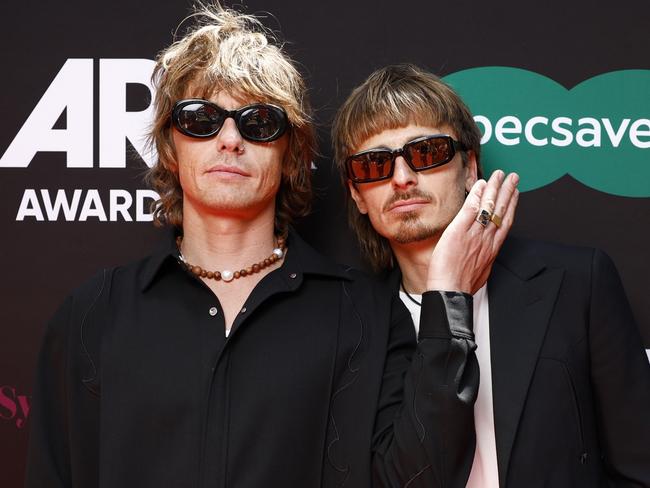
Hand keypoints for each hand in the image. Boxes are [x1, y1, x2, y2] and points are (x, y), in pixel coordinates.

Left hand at [426, 170, 518, 293]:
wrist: (451, 290)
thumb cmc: (462, 285)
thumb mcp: (479, 272)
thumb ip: (483, 259)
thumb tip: (483, 255)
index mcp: (491, 248)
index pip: (506, 222)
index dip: (512, 205)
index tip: (515, 194)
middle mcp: (486, 238)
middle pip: (501, 210)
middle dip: (508, 191)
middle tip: (513, 177)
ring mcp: (473, 234)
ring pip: (489, 206)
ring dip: (495, 188)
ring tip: (499, 175)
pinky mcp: (458, 231)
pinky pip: (470, 210)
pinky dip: (477, 196)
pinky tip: (481, 185)